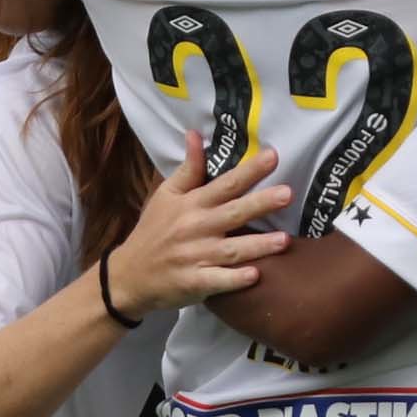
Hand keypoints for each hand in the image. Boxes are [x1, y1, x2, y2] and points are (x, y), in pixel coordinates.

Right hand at [105, 133, 293, 317]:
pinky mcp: (193, 283)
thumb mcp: (166, 195)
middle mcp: (196, 228)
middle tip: (288, 194)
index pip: (225, 183)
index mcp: (192, 204)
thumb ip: (188, 168)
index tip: (274, 156)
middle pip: (233, 213)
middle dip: (260, 203)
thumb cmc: (153, 231)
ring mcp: (195, 257)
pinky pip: (217, 281)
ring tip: (285, 239)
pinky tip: (256, 275)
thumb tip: (195, 134)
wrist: (128, 275)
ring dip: (258, 245)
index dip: (249, 170)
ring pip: (231, 250)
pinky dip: (235, 279)